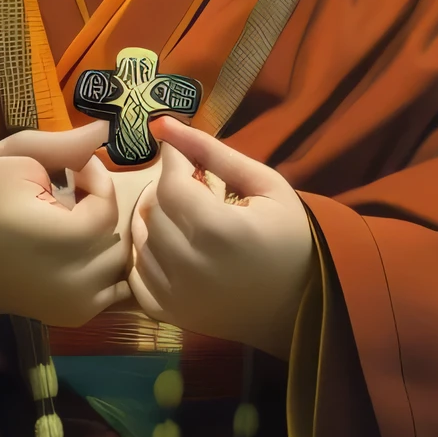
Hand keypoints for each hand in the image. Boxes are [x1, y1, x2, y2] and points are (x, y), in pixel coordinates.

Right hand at [0, 120, 128, 342]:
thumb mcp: (12, 160)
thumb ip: (63, 146)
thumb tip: (107, 129)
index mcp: (60, 240)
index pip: (106, 206)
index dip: (95, 179)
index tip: (72, 169)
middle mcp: (75, 280)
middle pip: (115, 233)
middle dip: (98, 207)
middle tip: (69, 194)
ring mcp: (76, 303)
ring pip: (118, 261)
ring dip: (101, 237)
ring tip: (68, 222)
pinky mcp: (74, 316)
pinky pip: (113, 289)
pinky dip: (103, 268)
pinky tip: (75, 252)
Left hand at [128, 117, 313, 358]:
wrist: (300, 303)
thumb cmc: (290, 237)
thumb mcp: (265, 184)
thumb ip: (213, 152)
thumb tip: (163, 123)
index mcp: (220, 231)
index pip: (170, 184)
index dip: (173, 161)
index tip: (182, 152)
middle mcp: (191, 266)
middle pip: (154, 211)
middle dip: (168, 190)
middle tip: (192, 187)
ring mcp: (177, 295)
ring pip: (141, 239)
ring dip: (157, 220)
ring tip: (187, 216)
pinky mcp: (168, 313)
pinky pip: (137, 273)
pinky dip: (149, 255)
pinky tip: (175, 247)